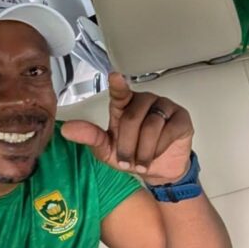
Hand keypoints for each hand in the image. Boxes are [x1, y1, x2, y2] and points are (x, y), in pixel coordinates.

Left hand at [61, 72, 193, 181]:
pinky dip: (159, 148)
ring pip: (151, 126)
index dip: (118, 85)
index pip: (120, 92)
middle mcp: (145, 101)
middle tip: (127, 162)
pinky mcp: (182, 118)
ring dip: (143, 151)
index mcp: (125, 105)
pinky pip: (169, 131)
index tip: (115, 77)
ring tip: (141, 163)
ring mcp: (165, 107)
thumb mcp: (107, 151)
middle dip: (127, 145)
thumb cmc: (132, 156)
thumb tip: (66, 129)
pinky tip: (156, 154)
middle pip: (132, 118)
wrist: (160, 170)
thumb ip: (90, 137)